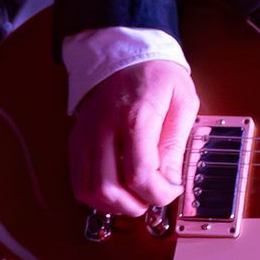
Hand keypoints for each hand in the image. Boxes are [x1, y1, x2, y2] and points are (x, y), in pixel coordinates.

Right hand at [69, 60, 197, 214]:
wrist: (123, 53)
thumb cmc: (157, 75)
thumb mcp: (183, 101)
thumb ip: (177, 143)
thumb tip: (171, 180)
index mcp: (135, 117)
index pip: (140, 174)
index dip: (159, 194)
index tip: (172, 189)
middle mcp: (104, 129)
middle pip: (109, 189)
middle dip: (136, 205)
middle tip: (153, 198)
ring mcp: (86, 137)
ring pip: (89, 191)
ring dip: (115, 205)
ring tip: (136, 198)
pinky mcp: (76, 142)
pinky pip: (78, 181)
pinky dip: (96, 197)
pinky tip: (117, 191)